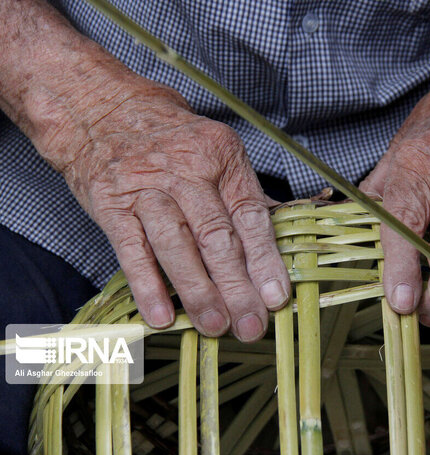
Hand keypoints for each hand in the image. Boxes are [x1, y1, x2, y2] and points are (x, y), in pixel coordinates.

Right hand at [0, 0, 290, 339]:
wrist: (101, 109)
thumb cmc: (168, 138)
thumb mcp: (215, 150)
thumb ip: (245, 193)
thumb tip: (284, 230)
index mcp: (221, 156)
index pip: (250, 215)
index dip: (265, 260)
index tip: (276, 296)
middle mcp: (186, 170)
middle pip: (217, 237)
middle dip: (236, 287)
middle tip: (251, 325)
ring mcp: (147, 187)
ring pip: (177, 246)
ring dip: (198, 291)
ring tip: (215, 326)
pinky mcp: (112, 204)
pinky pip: (132, 251)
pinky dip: (147, 285)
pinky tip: (161, 315)